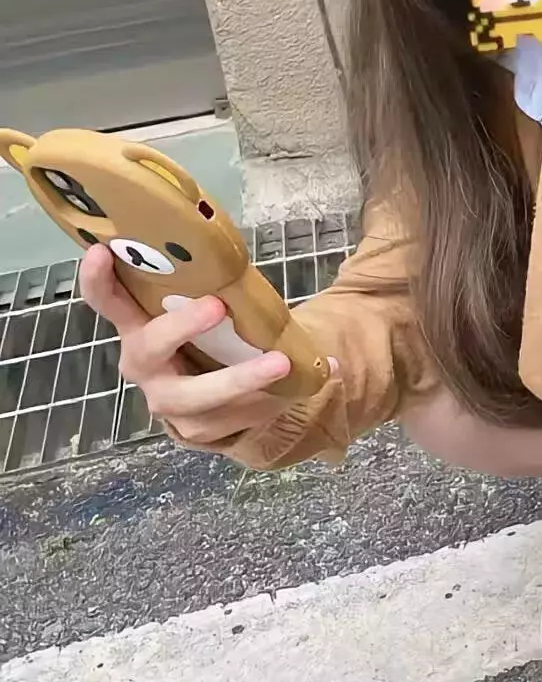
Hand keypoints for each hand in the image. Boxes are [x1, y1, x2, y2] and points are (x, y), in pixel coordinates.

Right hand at [79, 244, 297, 446]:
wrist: (226, 400)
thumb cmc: (216, 337)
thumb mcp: (213, 311)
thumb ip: (220, 287)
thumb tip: (261, 255)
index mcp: (140, 327)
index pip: (110, 302)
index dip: (99, 280)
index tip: (101, 251)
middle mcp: (144, 365)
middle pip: (148, 349)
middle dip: (181, 328)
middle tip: (217, 306)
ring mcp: (165, 402)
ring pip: (194, 397)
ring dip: (240, 379)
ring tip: (282, 363)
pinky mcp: (194, 430)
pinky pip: (230, 419)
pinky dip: (268, 400)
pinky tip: (301, 383)